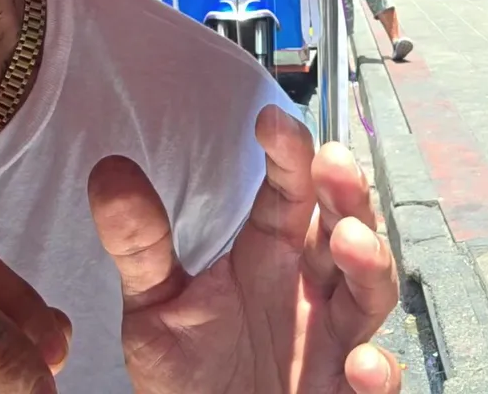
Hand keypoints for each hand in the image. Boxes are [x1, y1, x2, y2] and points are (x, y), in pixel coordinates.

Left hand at [88, 105, 400, 393]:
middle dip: (346, 192)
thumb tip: (108, 170)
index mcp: (271, 253)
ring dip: (370, 263)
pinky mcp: (346, 393)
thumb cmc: (189, 372)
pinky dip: (379, 372)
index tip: (270, 121)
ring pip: (370, 291)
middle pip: (345, 225)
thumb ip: (140, 244)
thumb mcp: (154, 307)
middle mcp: (312, 287)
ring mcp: (335, 338)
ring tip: (348, 241)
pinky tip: (362, 363)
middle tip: (332, 163)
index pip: (290, 191)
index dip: (289, 154)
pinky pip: (376, 383)